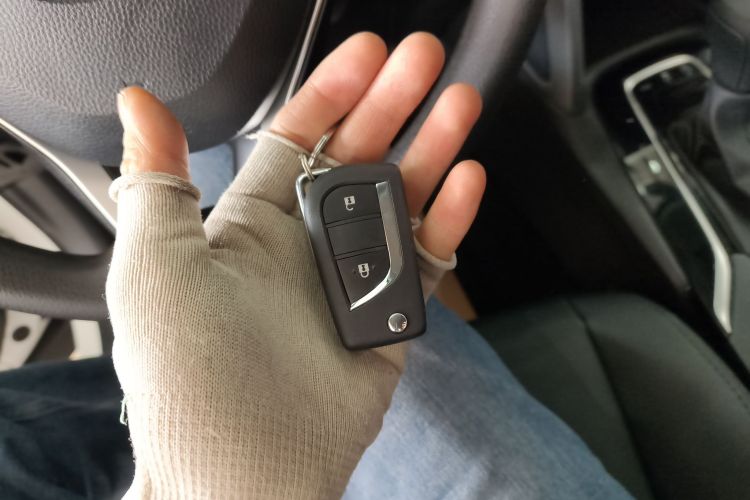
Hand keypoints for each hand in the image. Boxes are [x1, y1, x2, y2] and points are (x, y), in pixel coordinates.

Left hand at [108, 32, 484, 497]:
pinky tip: (464, 181)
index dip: (332, 92)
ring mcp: (351, 282)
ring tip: (460, 106)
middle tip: (424, 59)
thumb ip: (158, 183)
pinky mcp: (389, 320)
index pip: (300, 139)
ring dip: (432, 149)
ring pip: (402, 200)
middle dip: (394, 102)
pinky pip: (427, 261)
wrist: (243, 471)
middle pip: (361, 157)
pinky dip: (449, 221)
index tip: (366, 54)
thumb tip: (141, 106)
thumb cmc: (187, 379)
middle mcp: (307, 247)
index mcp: (253, 226)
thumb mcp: (155, 268)